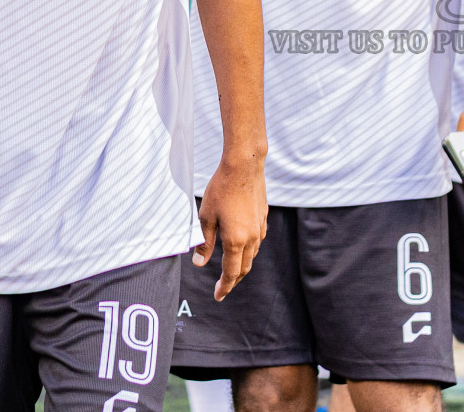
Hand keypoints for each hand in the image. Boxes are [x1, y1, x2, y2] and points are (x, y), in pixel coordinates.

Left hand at [195, 155, 266, 300]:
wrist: (244, 166)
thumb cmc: (221, 189)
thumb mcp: (206, 217)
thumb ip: (205, 243)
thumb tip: (200, 263)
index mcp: (236, 241)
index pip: (231, 272)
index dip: (224, 287)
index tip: (218, 296)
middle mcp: (251, 238)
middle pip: (244, 267)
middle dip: (233, 280)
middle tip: (223, 287)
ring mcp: (259, 227)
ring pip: (252, 254)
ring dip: (242, 265)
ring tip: (231, 268)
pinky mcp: (263, 216)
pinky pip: (257, 240)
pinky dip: (248, 249)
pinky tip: (242, 245)